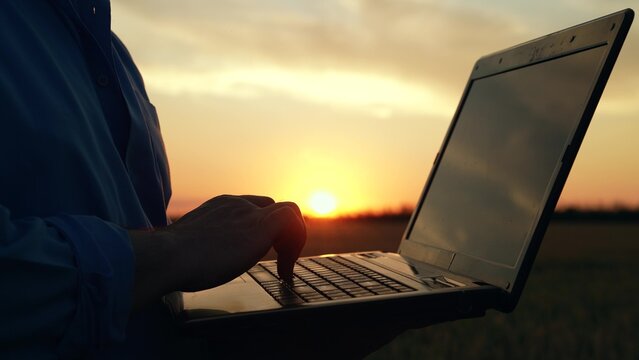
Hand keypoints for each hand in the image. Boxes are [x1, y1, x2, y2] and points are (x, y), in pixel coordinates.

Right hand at [129, 195, 305, 308]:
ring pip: (288, 212)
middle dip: (279, 235)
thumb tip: (191, 261)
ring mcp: (249, 213)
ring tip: (284, 269)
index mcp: (219, 208)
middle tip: (278, 263)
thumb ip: (196, 246)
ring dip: (292, 241)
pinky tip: (284, 270)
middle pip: (271, 207)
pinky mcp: (261, 225)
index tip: (257, 254)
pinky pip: (293, 220)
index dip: (259, 229)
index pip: (250, 207)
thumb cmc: (169, 259)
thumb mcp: (187, 247)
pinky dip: (296, 243)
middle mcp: (236, 205)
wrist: (168, 256)